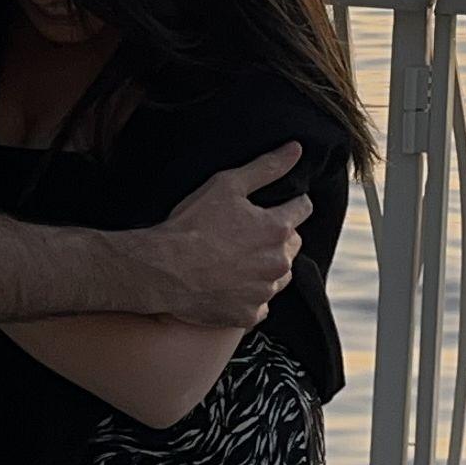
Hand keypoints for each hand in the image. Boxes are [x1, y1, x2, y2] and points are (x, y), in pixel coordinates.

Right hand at [136, 144, 307, 328]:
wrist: (162, 270)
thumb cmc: (192, 225)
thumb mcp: (227, 185)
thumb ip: (266, 167)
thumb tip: (296, 149)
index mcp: (278, 228)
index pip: (302, 208)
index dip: (289, 202)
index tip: (274, 204)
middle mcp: (278, 262)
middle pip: (293, 244)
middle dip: (277, 236)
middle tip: (246, 233)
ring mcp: (264, 292)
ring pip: (279, 276)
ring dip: (266, 267)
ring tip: (236, 260)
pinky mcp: (248, 315)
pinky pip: (260, 305)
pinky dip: (249, 296)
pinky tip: (229, 285)